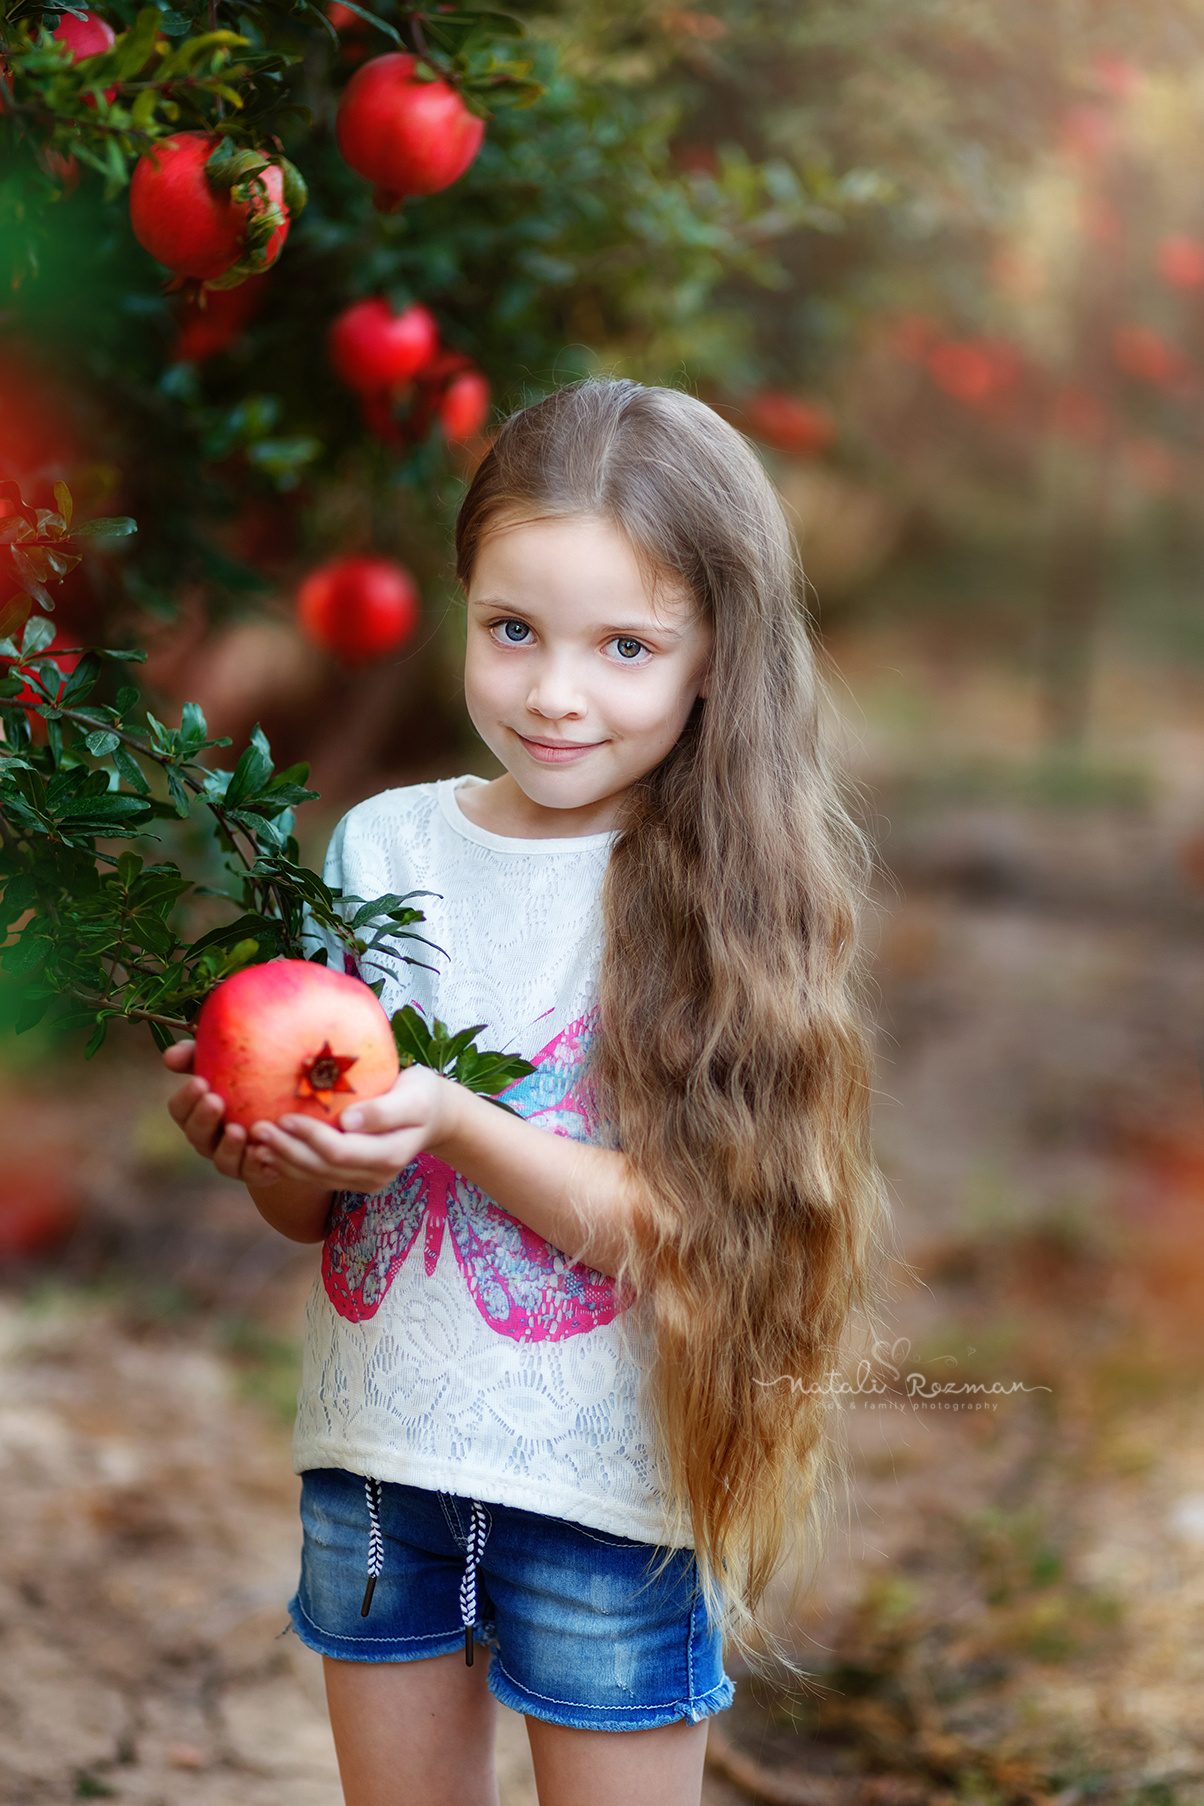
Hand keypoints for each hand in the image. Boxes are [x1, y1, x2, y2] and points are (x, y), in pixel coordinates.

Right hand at [162, 1040, 283, 1187]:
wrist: (295, 1112)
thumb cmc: (253, 1079)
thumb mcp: (229, 1060)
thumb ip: (199, 1053)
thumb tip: (170, 1056)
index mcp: (198, 1112)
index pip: (180, 1109)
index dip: (186, 1098)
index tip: (200, 1081)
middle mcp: (210, 1138)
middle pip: (196, 1134)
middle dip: (203, 1118)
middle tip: (215, 1101)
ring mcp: (231, 1158)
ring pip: (221, 1159)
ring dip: (227, 1145)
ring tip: (237, 1130)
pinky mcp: (255, 1171)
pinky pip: (251, 1172)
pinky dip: (255, 1163)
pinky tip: (262, 1150)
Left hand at [246, 1064, 463, 1194]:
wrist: (433, 1116)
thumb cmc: (421, 1095)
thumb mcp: (413, 1096)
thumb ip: (384, 1111)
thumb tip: (348, 1121)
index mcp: (389, 1154)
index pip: (340, 1151)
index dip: (309, 1137)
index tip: (282, 1116)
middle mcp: (375, 1175)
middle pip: (322, 1169)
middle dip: (286, 1151)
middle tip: (256, 1129)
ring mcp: (363, 1182)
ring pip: (315, 1178)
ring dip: (282, 1161)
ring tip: (254, 1141)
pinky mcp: (352, 1179)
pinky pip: (316, 1177)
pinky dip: (289, 1167)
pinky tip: (268, 1153)